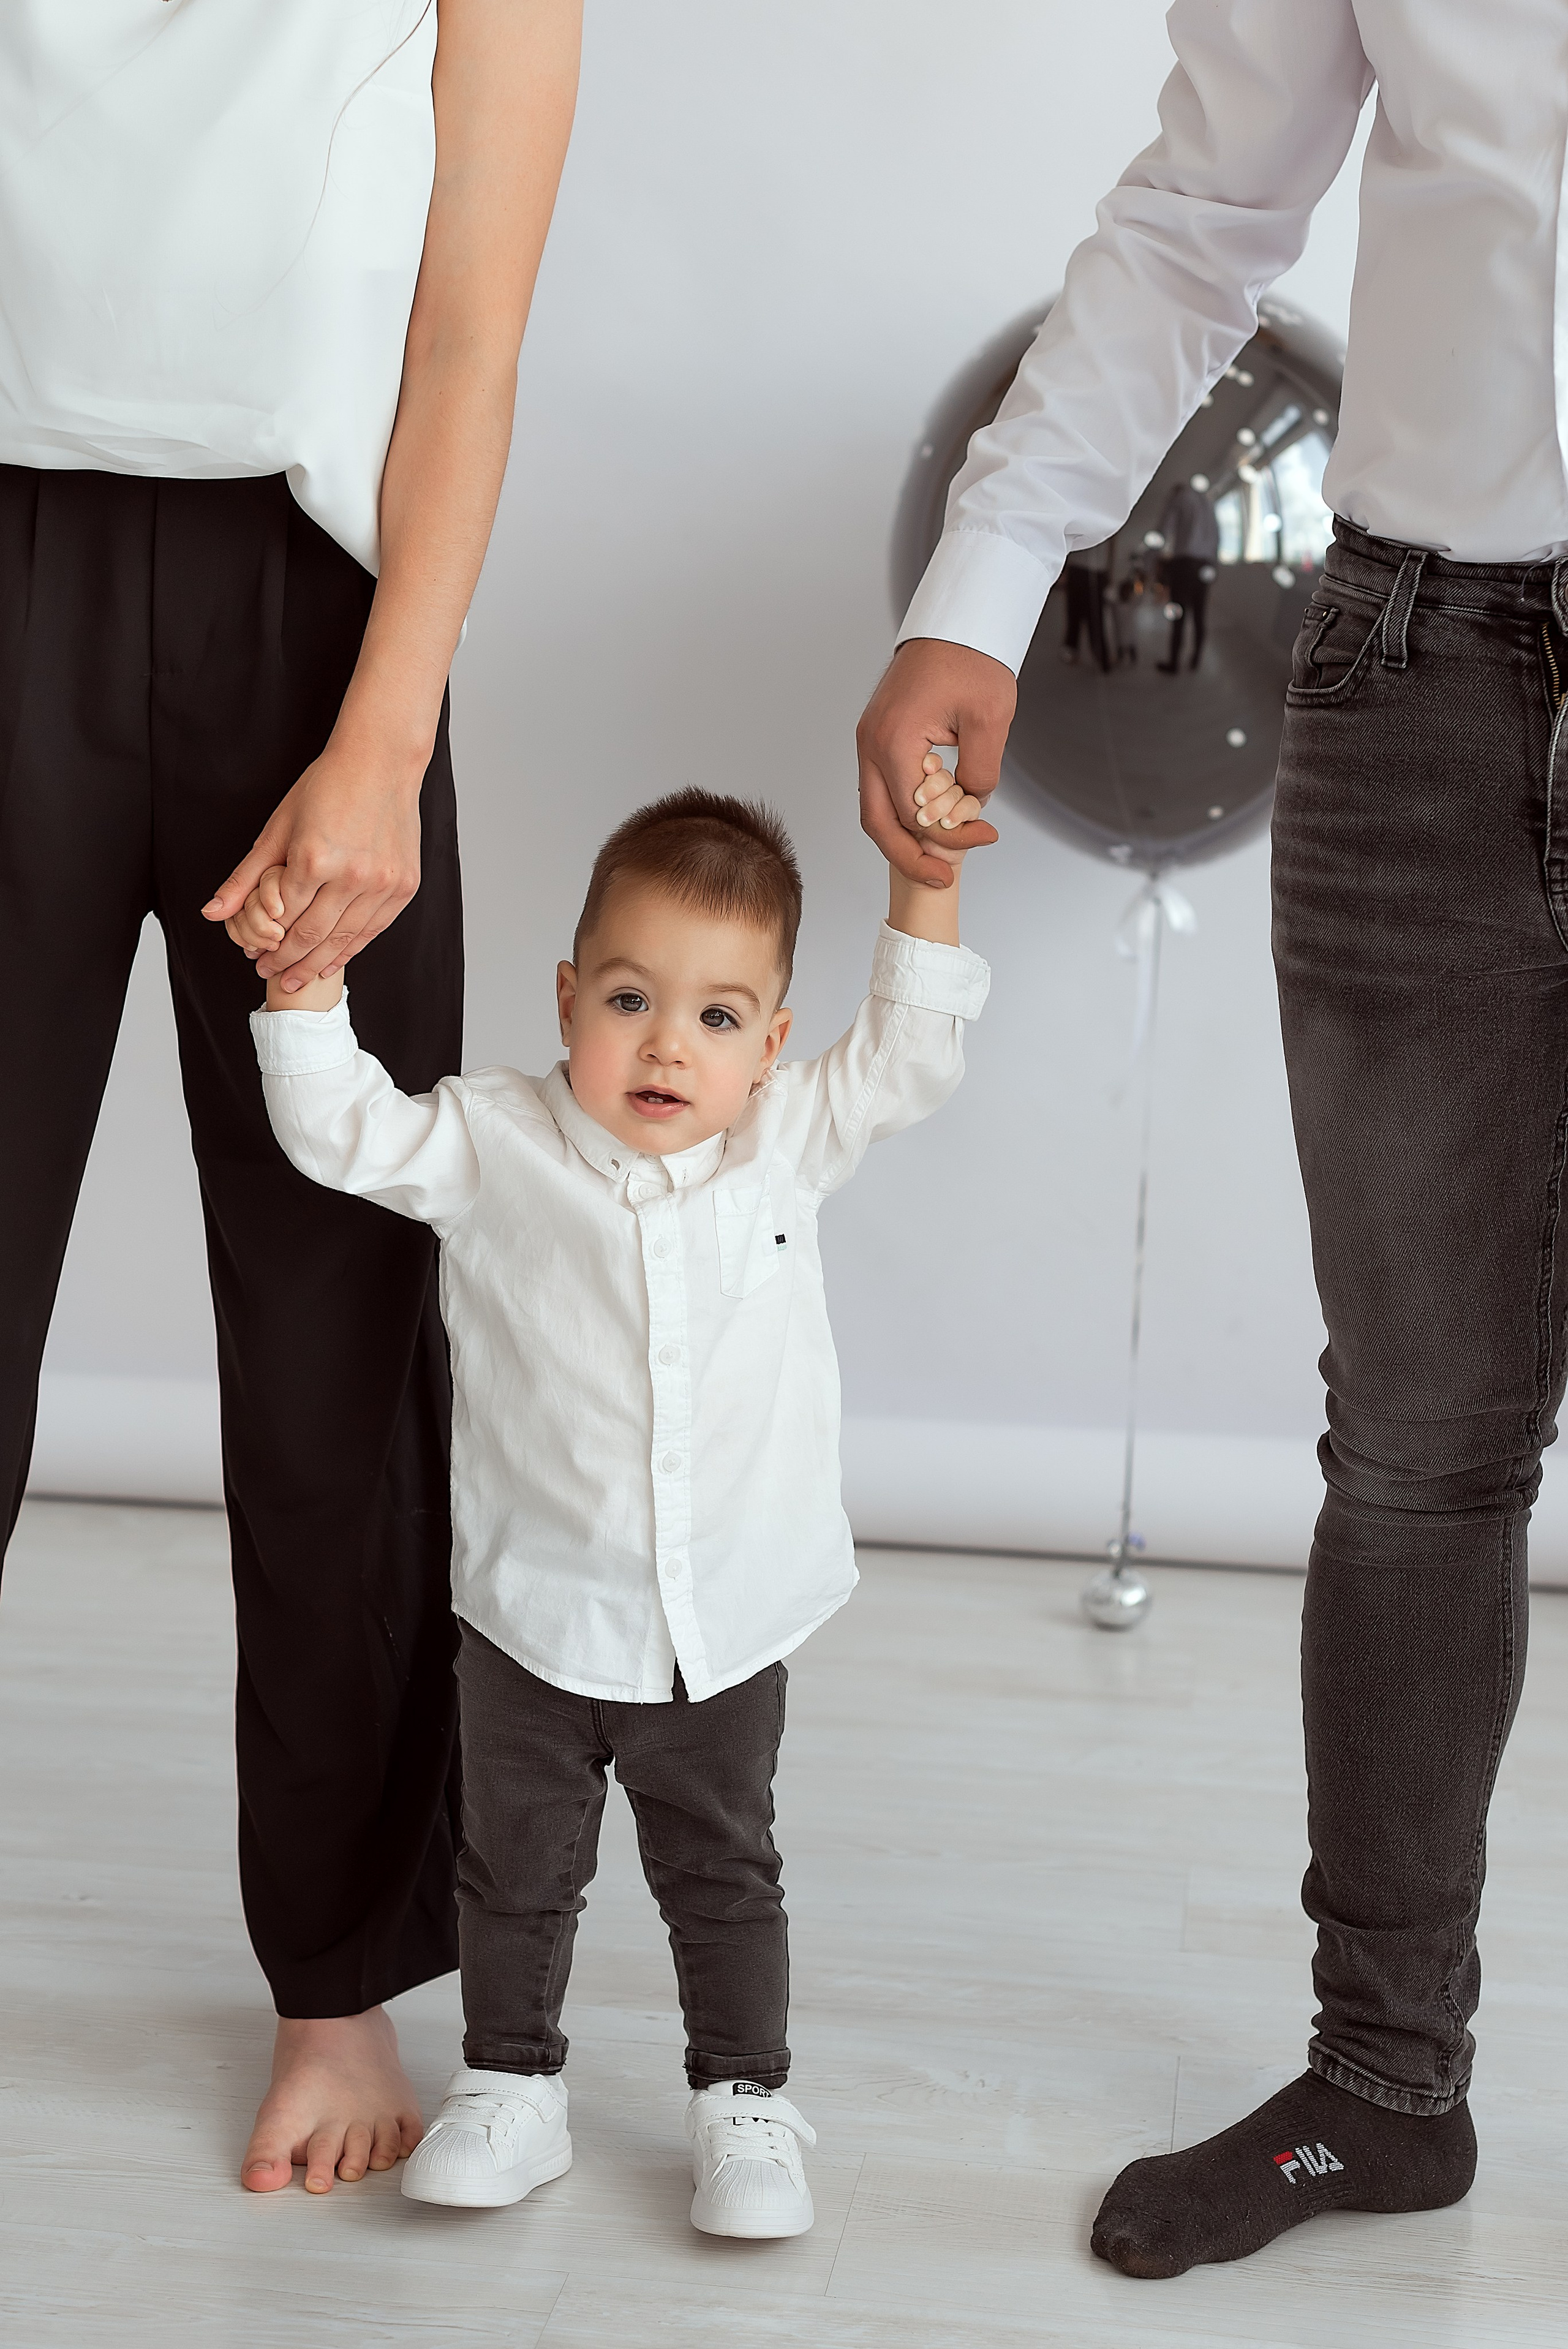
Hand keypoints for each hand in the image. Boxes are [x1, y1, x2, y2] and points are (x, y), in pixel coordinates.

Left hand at [201, 740, 423, 992]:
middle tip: (273, 976)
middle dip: (289, 962)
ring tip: (299, 979)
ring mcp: (382, 882)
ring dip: (318, 964)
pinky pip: (374, 929)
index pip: (285, 918)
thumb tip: (212, 913)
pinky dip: (352, 949)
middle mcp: (353, 875)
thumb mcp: (277, 828)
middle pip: (313, 935)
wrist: (381, 762)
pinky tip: (334, 960)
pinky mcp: (404, 885)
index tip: (255, 958)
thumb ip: (245, 877)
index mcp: (315, 858)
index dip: (267, 944)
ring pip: (345, 939)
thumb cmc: (326, 787)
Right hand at [856, 637, 1011, 887]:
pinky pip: (881, 790)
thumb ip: (980, 773)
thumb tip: (970, 811)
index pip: (914, 812)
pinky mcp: (878, 739)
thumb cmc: (971, 660)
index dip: (948, 836)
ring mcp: (869, 742)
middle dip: (910, 857)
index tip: (984, 837)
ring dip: (903, 840)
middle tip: (943, 879)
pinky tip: (929, 827)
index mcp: (894, 740)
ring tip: (936, 862)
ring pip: (874, 810)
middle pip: (878, 822)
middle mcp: (871, 744)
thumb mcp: (990, 720)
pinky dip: (901, 815)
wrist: (954, 625)